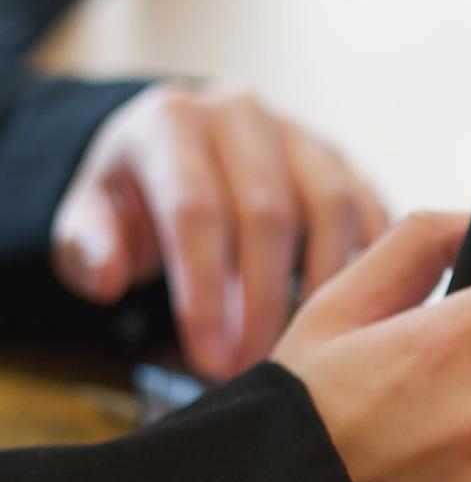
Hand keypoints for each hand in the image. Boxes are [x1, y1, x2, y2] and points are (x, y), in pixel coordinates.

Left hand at [52, 83, 389, 379]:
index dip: (205, 292)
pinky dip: (369, 264)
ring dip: (324, 289)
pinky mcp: (343, 160)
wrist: (177, 148)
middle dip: (263, 302)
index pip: (195, 211)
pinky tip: (349, 313)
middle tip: (253, 366)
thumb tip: (109, 277)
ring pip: (331, 209)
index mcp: (171, 122)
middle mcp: (242, 115)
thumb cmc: (134, 195)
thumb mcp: (87, 215)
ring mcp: (301, 134)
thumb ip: (87, 245)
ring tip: (305, 346)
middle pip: (268, 213)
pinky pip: (371, 211)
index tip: (210, 359)